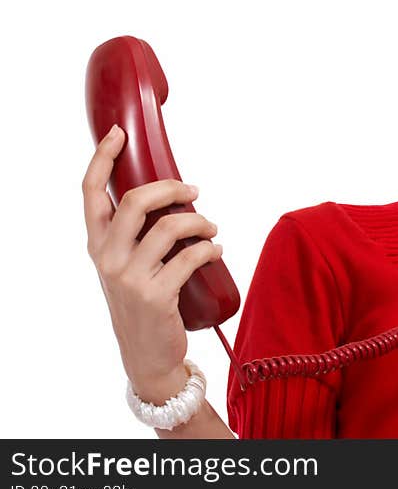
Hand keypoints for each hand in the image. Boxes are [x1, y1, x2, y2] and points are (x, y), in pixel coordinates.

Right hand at [82, 126, 221, 402]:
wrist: (147, 354)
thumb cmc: (143, 301)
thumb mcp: (127, 265)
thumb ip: (137, 234)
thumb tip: (172, 195)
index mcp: (97, 244)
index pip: (90, 193)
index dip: (103, 158)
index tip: (119, 134)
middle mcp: (107, 257)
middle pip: (136, 200)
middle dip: (172, 188)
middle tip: (194, 192)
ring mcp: (129, 277)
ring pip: (170, 226)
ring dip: (200, 222)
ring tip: (211, 230)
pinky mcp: (156, 295)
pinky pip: (191, 257)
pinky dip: (210, 249)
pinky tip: (216, 251)